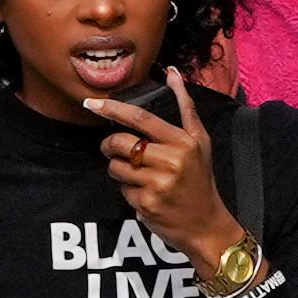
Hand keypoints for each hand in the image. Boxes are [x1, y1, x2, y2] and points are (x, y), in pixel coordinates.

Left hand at [83, 74, 243, 276]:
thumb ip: (185, 106)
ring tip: (138, 174)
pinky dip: (128, 190)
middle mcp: (171, 161)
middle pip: (121, 143)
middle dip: (109, 145)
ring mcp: (158, 184)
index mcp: (183, 142)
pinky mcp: (146, 204)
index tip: (92, 103)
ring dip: (118, 169)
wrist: (206, 224)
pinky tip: (145, 193)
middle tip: (113, 148)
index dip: (113, 109)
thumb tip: (171, 73)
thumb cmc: (200, 179)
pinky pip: (122, 189)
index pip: (141, 119)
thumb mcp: (200, 141)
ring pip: (116, 167)